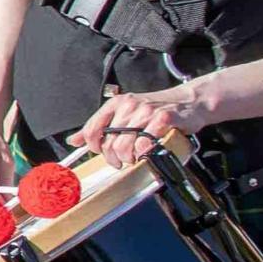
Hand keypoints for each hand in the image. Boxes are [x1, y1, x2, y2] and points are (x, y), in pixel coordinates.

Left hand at [71, 88, 194, 167]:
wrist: (189, 101)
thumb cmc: (155, 110)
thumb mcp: (124, 113)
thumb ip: (99, 127)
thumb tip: (73, 140)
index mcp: (116, 104)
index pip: (93, 129)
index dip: (94, 147)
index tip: (102, 153)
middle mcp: (129, 106)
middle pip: (109, 142)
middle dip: (113, 157)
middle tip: (122, 160)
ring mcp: (147, 112)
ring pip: (125, 145)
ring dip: (129, 158)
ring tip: (135, 157)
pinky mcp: (164, 119)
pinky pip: (145, 144)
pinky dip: (144, 153)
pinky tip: (148, 152)